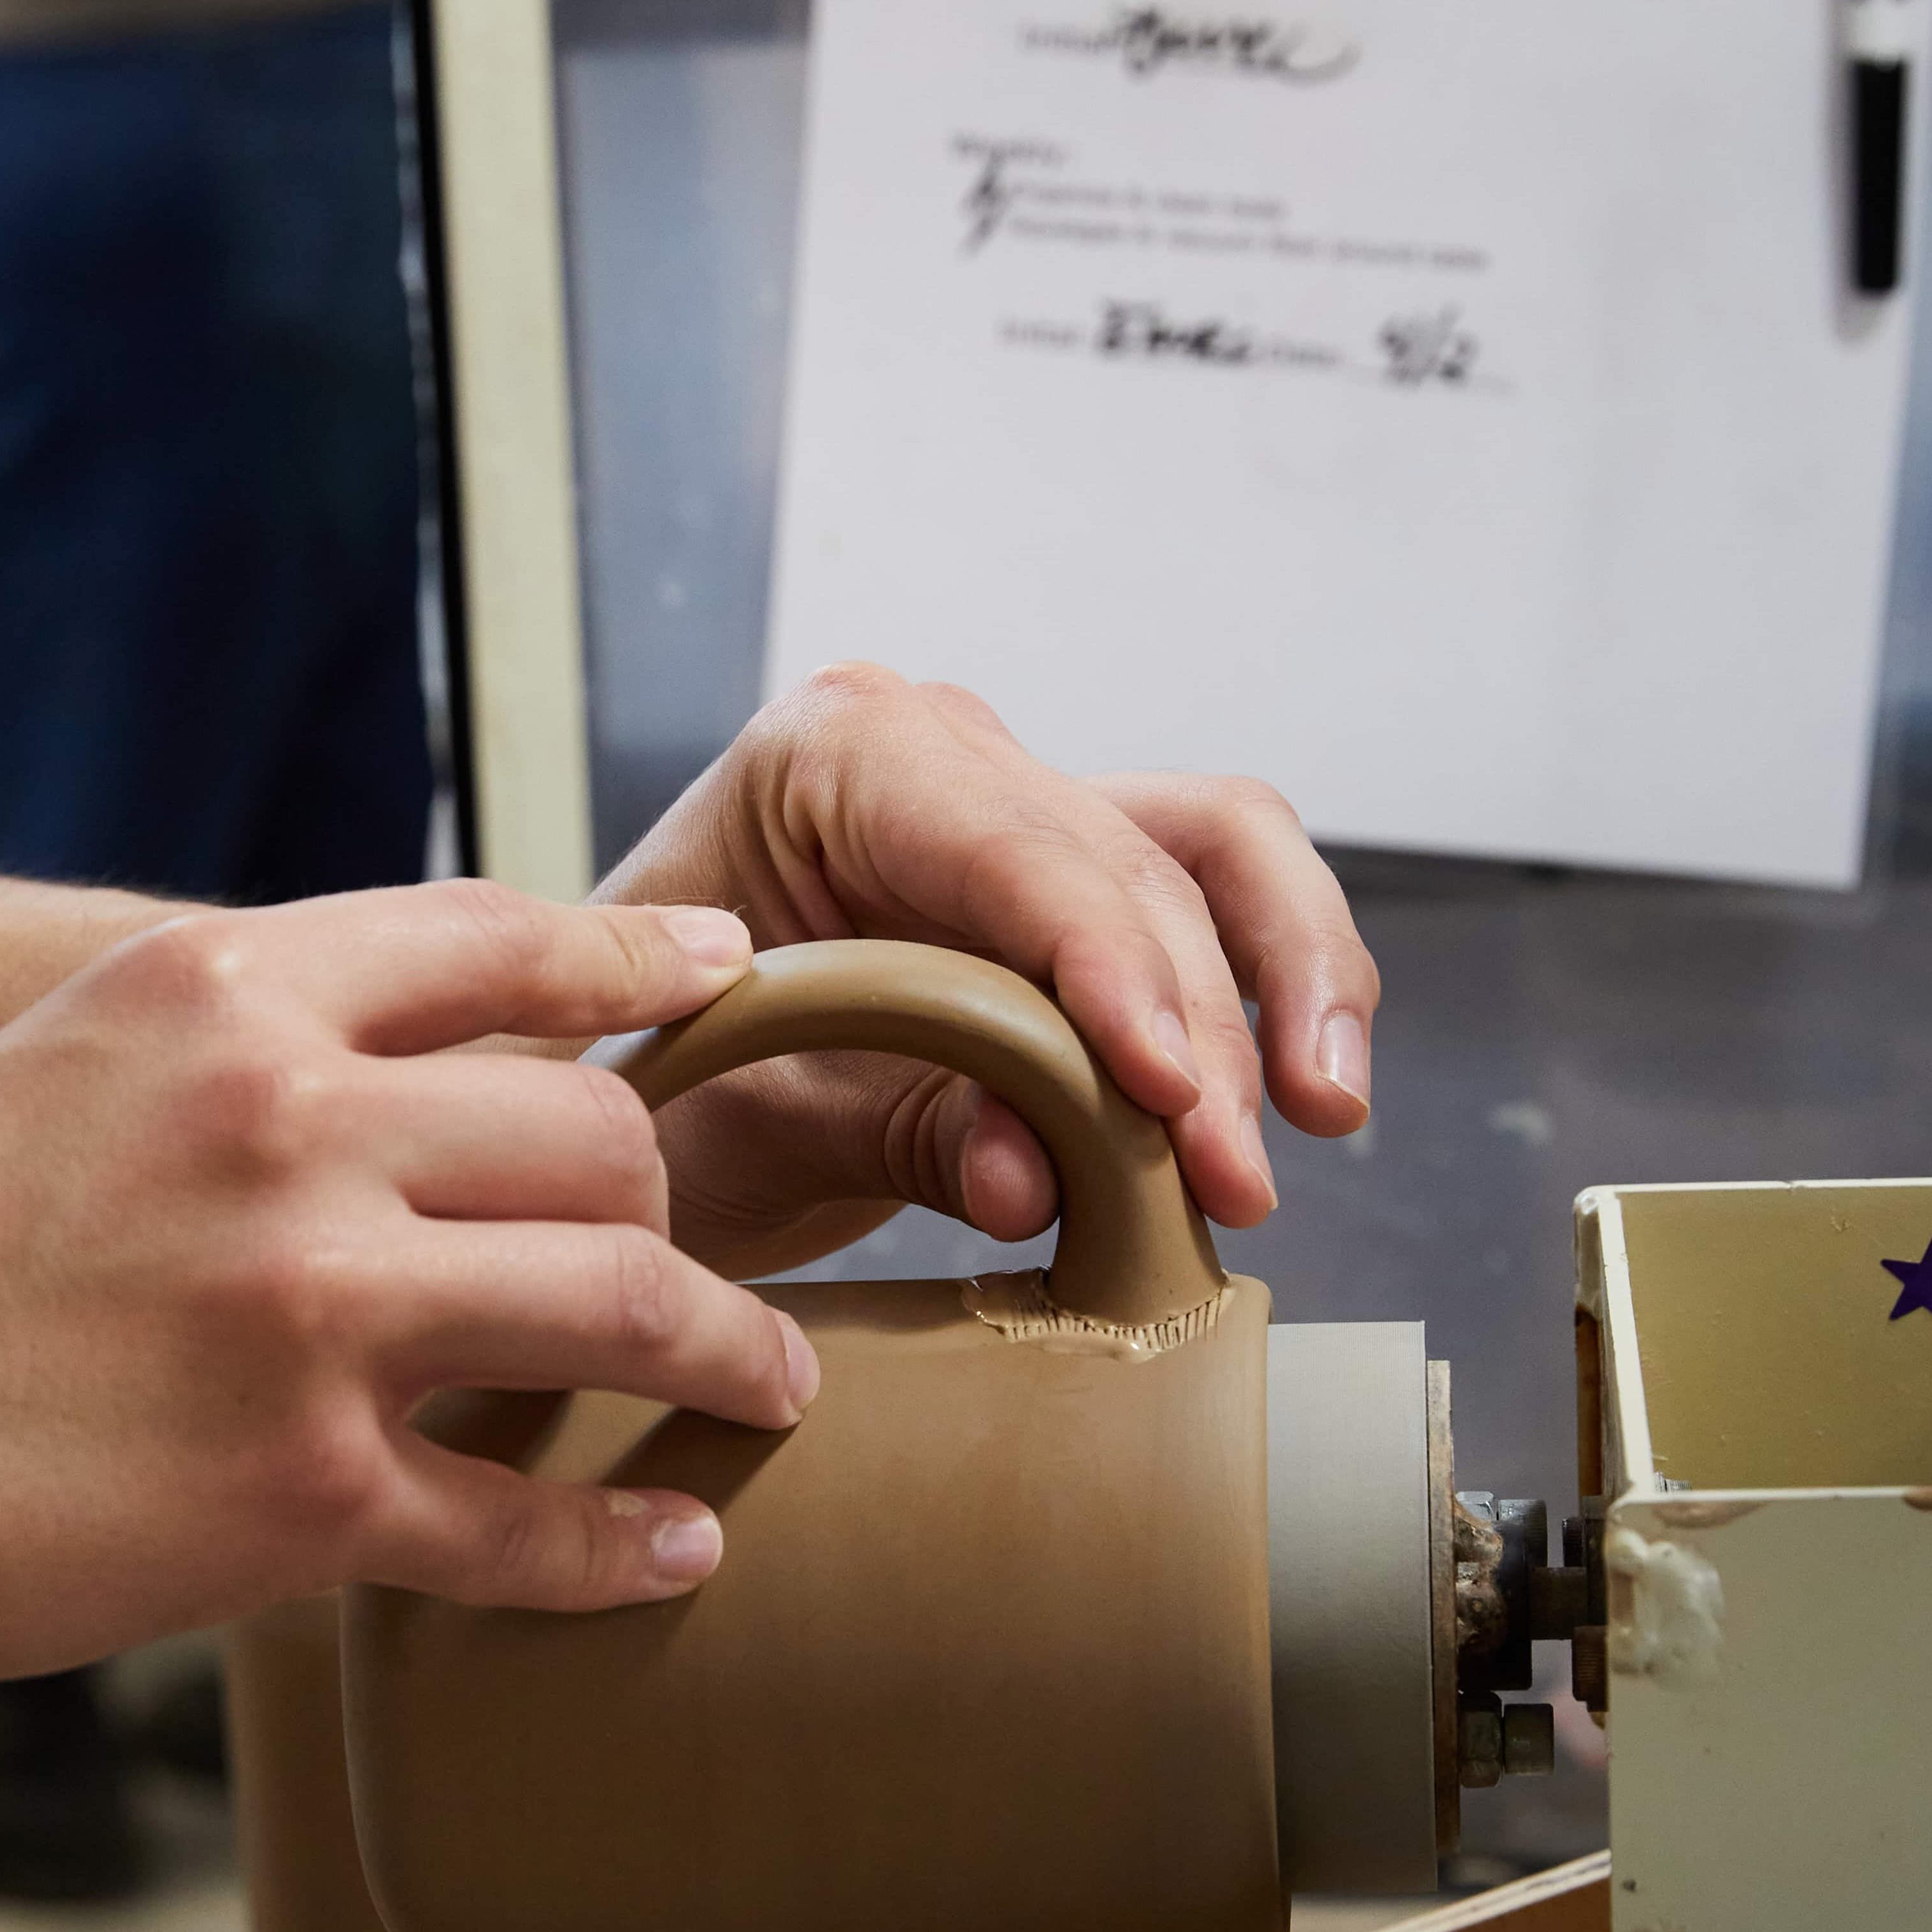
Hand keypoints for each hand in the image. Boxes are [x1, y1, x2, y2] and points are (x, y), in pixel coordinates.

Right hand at [0, 886, 819, 1698]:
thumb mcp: (61, 1069)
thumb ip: (243, 1043)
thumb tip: (422, 1063)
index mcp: (219, 995)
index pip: (497, 939)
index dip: (634, 956)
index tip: (720, 968)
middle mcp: (285, 1126)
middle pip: (601, 1133)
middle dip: (673, 1206)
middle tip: (698, 1269)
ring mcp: (305, 1312)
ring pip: (624, 1302)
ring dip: (724, 1354)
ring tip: (762, 1386)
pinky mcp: (301, 1497)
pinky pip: (532, 1521)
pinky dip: (622, 1546)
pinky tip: (671, 1547)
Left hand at [599, 667, 1379, 1276]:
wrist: (608, 1107)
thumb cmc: (644, 1091)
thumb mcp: (747, 1123)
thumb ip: (894, 1131)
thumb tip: (1039, 1178)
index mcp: (835, 754)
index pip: (1016, 848)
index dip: (1111, 970)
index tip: (1165, 1094)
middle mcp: (942, 750)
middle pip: (1136, 859)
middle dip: (1207, 1028)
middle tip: (1235, 1182)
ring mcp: (1015, 809)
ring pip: (1216, 851)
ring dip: (1289, 984)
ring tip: (1323, 1119)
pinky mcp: (1068, 889)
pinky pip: (1210, 908)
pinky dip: (1267, 999)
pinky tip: (1301, 1101)